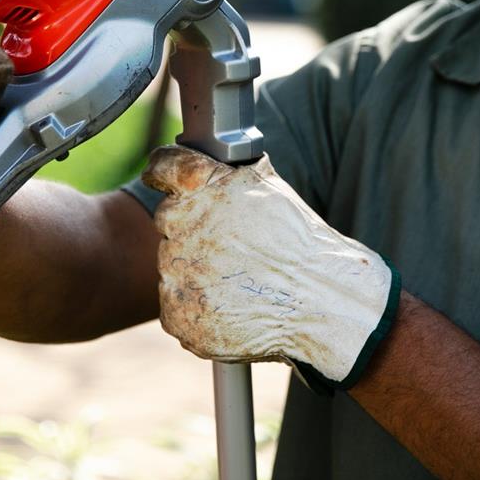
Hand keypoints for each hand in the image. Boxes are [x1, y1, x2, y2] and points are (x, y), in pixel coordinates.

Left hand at [142, 146, 399, 387]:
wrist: (321, 302)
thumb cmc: (303, 244)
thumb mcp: (270, 190)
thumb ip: (229, 177)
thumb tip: (213, 164)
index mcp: (205, 187)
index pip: (164, 166)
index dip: (161, 170)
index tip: (157, 175)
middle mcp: (181, 224)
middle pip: (169, 221)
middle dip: (191, 230)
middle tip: (228, 248)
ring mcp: (175, 273)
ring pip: (174, 267)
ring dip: (196, 272)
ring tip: (239, 282)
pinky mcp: (176, 315)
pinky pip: (178, 306)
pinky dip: (199, 308)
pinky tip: (233, 307)